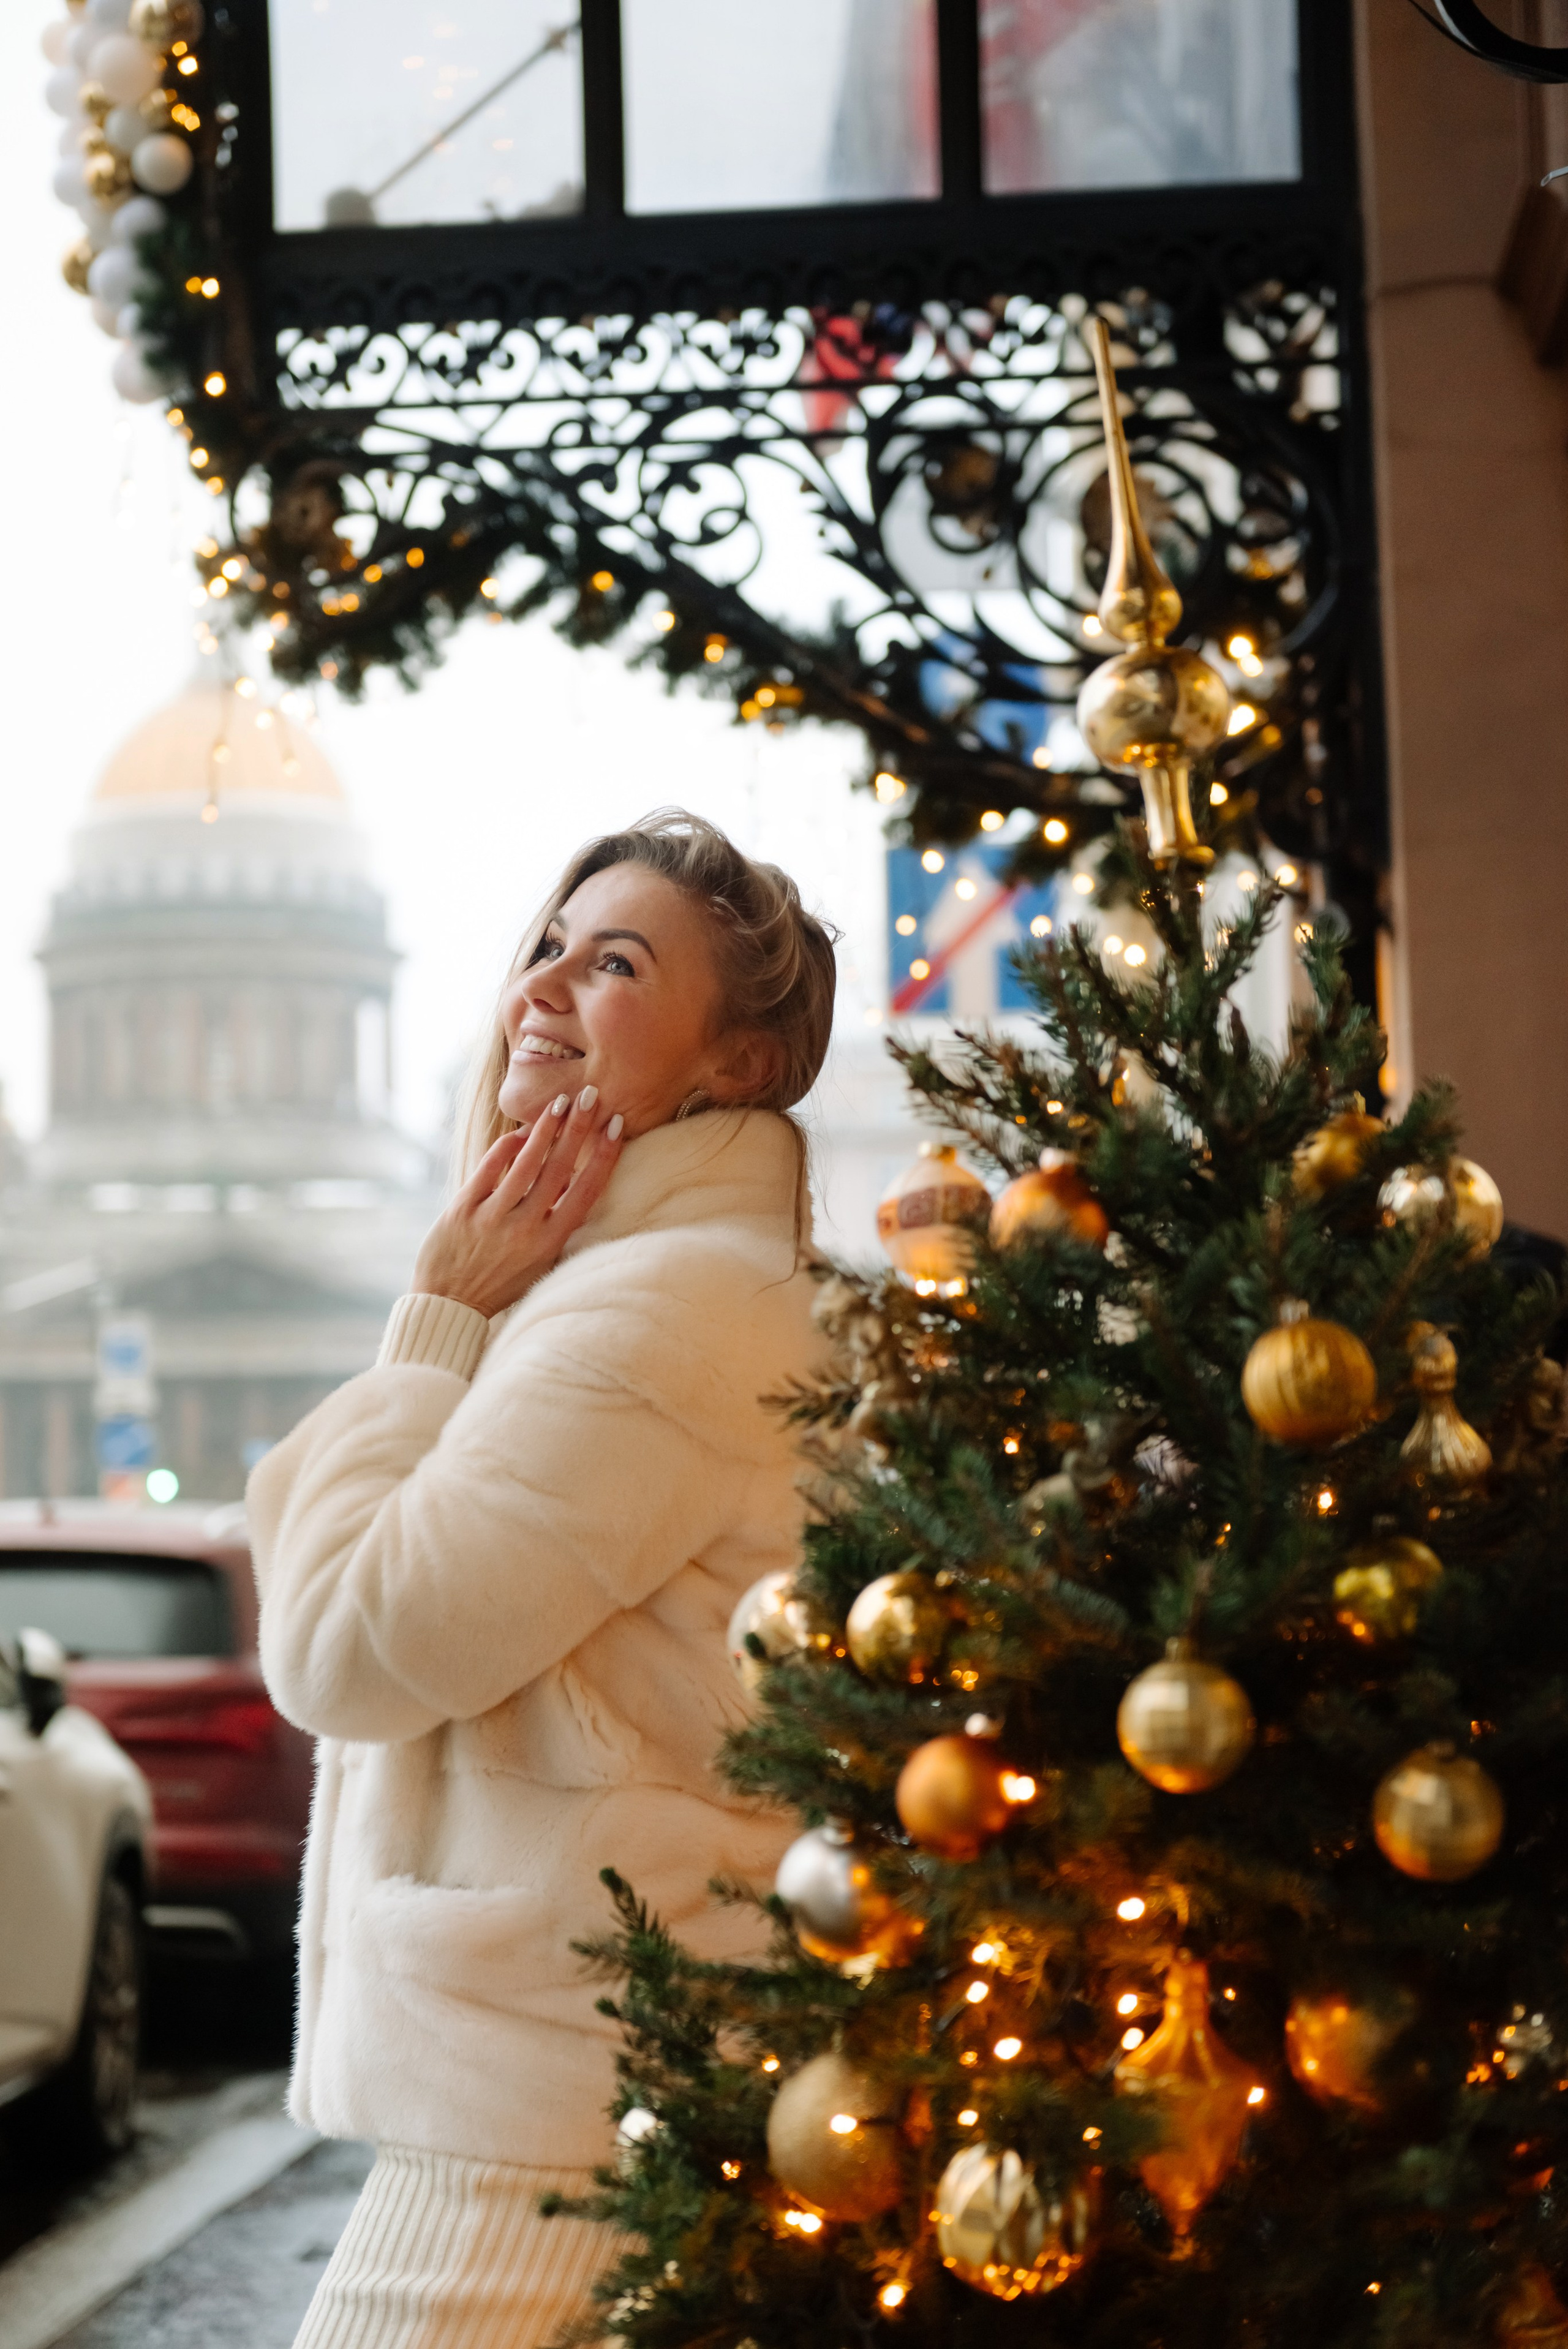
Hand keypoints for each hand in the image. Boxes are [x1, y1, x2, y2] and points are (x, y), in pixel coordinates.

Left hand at [411, 1089, 624, 1319]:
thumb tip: (568, 1179)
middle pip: (559, 1168)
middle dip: (577, 1129)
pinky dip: (507, 1147)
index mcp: (549, 1243)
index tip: (616, 1125)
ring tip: (559, 1103)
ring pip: (525, 1163)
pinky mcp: (463, 1209)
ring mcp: (492, 1218)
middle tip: (589, 1095)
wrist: (449, 1303)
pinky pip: (489, 1168)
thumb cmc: (500, 1281)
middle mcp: (525, 1229)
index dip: (604, 1156)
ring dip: (545, 1129)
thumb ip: (555, 1222)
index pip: (586, 1191)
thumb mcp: (539, 1260)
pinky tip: (521, 1132)